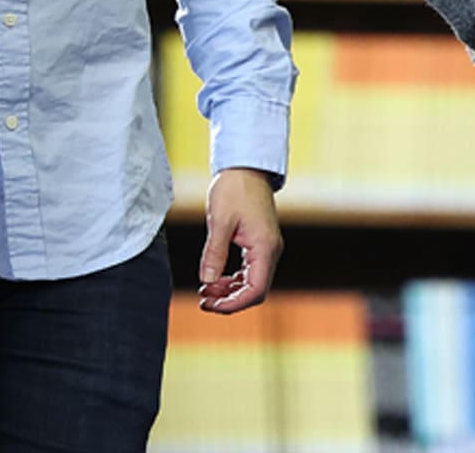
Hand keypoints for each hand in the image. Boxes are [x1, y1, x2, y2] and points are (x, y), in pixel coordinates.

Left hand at [196, 168, 282, 313]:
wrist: (246, 167)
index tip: (212, 306)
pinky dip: (233, 278)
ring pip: (252, 282)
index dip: (234, 304)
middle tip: (204, 302)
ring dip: (230, 290)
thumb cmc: (234, 188)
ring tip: (205, 292)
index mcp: (265, 247)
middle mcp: (270, 251)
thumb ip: (214, 253)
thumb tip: (207, 282)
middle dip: (230, 300)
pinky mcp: (260, 243)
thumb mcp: (220, 221)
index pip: (255, 290)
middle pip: (255, 290)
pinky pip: (249, 270)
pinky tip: (215, 279)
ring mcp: (266, 247)